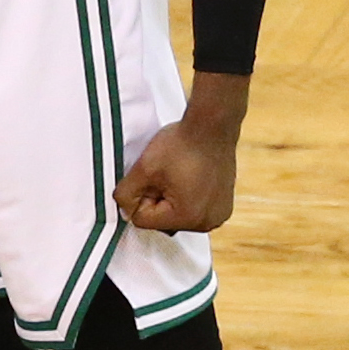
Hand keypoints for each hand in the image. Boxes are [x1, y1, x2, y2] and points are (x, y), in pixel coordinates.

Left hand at [115, 74, 245, 234]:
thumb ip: (126, 194)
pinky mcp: (223, 208)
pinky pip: (195, 211)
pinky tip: (193, 178)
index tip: (154, 176)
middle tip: (168, 174)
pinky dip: (189, 198)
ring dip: (173, 200)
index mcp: (187, 217)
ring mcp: (217, 216)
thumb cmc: (182, 144)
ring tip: (182, 174)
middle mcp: (206, 223)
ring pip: (177, 217)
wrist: (212, 126)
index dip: (141, 195)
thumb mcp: (144, 168)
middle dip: (158, 200)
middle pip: (162, 222)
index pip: (143, 220)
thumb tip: (125, 212)